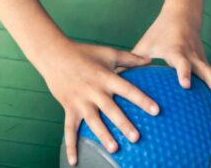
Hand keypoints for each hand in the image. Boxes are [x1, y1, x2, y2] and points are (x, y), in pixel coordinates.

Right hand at [36, 39, 160, 165]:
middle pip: (111, 109)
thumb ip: (130, 58)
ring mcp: (80, 101)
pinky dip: (71, 146)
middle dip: (123, 124)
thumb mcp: (108, 52)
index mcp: (106, 77)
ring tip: (115, 148)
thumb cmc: (84, 52)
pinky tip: (75, 162)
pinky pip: (69, 129)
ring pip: (93, 121)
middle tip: (136, 138)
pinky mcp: (69, 108)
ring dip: (103, 135)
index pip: (127, 89)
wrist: (54, 54)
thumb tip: (150, 60)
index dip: (142, 100)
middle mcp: (94, 90)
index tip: (156, 111)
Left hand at [131, 5, 210, 110]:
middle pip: (206, 71)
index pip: (181, 62)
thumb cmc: (160, 31)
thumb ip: (133, 61)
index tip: (185, 84)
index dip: (184, 72)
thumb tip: (117, 79)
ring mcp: (202, 59)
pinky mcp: (207, 63)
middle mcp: (192, 55)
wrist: (182, 14)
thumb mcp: (145, 43)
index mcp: (176, 50)